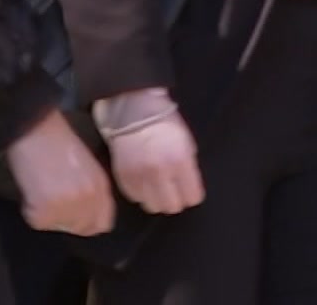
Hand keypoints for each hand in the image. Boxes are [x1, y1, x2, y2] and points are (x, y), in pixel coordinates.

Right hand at [3, 109, 116, 235]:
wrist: (36, 130)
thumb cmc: (60, 141)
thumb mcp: (89, 166)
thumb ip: (93, 190)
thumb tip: (88, 211)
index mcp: (101, 189)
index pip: (103, 222)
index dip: (90, 220)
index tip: (77, 214)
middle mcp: (88, 203)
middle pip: (82, 229)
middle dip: (69, 220)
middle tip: (56, 200)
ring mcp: (67, 210)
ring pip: (59, 226)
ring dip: (50, 214)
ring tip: (44, 189)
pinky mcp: (43, 214)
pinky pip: (37, 221)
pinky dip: (32, 209)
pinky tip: (33, 188)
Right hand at [98, 91, 204, 215]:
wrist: (134, 110)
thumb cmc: (165, 123)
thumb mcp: (186, 142)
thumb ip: (188, 167)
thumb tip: (189, 187)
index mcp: (180, 161)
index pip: (192, 197)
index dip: (192, 194)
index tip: (189, 189)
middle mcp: (160, 173)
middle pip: (172, 207)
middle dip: (175, 199)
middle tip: (173, 189)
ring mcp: (140, 177)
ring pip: (152, 206)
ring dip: (157, 199)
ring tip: (157, 186)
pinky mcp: (123, 178)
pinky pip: (135, 198)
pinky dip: (141, 193)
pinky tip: (143, 181)